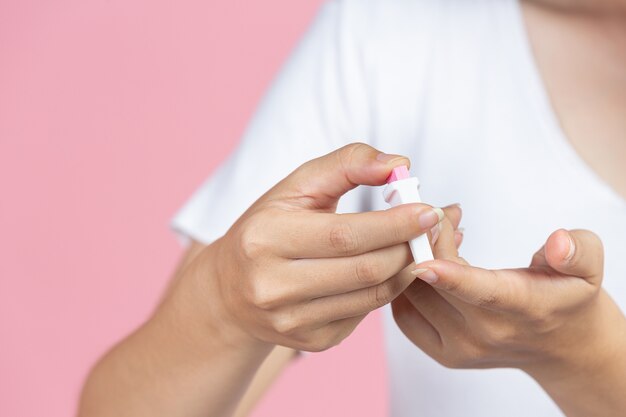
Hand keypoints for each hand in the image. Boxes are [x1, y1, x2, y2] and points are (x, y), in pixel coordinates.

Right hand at [191, 143, 455, 351]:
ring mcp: (291, 321)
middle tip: (429, 228)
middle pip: (365, 270)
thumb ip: (346, 164)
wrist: (230, 289)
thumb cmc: (269, 227)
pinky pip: (365, 313)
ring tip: (415, 245)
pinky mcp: (311, 342)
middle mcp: (272, 287)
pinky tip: (385, 269)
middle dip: (408, 247)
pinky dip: (385, 289)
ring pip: (372, 296)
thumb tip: (398, 164)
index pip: (345, 235)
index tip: (428, 210)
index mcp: (265, 239)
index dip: (395, 224)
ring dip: (404, 269)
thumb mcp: (295, 187)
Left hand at [392, 219, 623, 372]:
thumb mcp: (589, 267)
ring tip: (441, 234)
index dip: (451, 276)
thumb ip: (579, 250)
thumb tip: (559, 242)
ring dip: (416, 257)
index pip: (483, 292)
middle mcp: (487, 333)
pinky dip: (407, 284)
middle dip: (430, 239)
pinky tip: (429, 261)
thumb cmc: (568, 298)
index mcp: (524, 308)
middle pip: (436, 285)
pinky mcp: (443, 353)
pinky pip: (406, 315)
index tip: (424, 261)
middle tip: (444, 213)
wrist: (562, 347)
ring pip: (415, 297)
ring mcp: (461, 347)